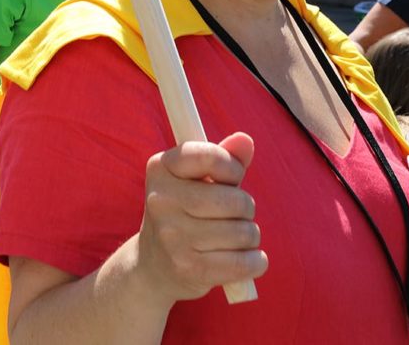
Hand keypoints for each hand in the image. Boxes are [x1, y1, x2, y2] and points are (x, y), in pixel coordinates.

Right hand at [134, 132, 266, 302]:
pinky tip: (246, 259)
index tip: (231, 178)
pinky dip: (255, 261)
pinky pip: (243, 262)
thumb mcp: (196, 181)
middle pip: (235, 201)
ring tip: (233, 238)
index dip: (231, 167)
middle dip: (246, 208)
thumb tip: (245, 140)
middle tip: (234, 214)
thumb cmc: (184, 212)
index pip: (208, 156)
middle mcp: (160, 200)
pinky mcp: (188, 269)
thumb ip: (224, 159)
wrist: (153, 264)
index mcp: (160, 169)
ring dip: (250, 236)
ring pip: (243, 232)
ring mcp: (172, 237)